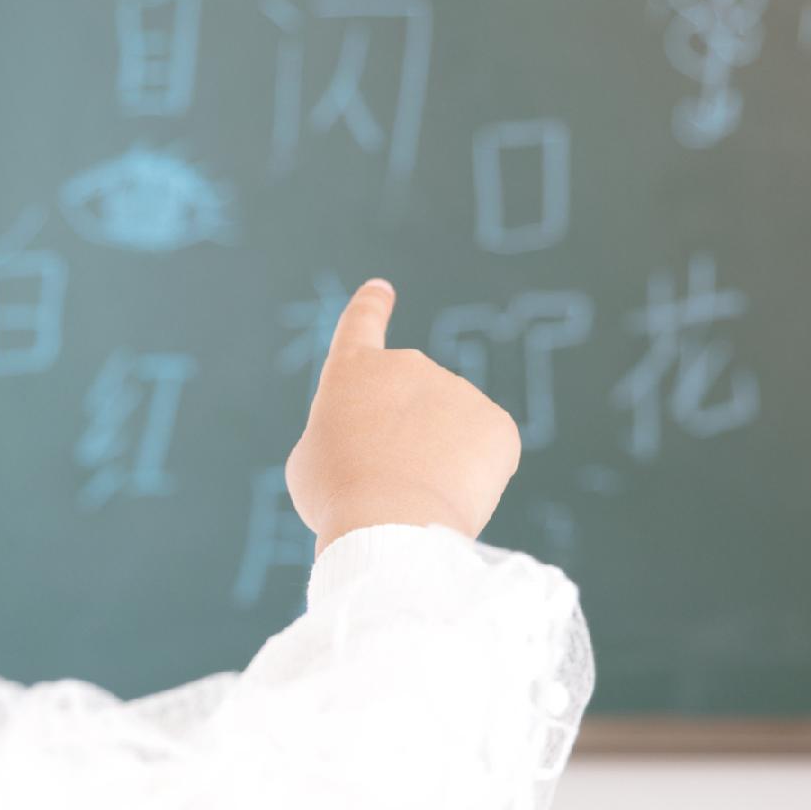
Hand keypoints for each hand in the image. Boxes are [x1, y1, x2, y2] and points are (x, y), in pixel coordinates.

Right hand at [285, 279, 521, 552]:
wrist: (388, 519)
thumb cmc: (337, 495)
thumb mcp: (313, 461)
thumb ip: (345, 438)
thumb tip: (375, 447)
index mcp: (353, 370)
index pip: (361, 324)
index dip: (370, 307)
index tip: (381, 290)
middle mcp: (408, 365)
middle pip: (411, 404)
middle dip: (405, 437)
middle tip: (386, 483)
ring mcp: (457, 389)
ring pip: (450, 434)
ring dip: (436, 462)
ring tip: (414, 497)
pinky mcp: (497, 423)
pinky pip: (485, 455)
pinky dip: (472, 480)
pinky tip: (450, 497)